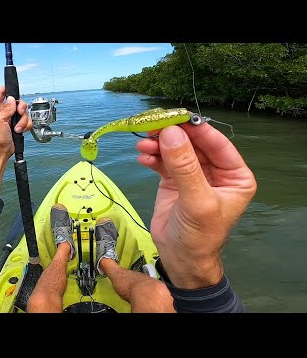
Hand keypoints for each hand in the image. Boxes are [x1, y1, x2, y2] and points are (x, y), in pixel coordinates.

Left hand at [0, 85, 31, 158]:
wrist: (2, 150)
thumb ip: (6, 109)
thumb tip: (12, 99)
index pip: (0, 94)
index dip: (6, 89)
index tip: (11, 87)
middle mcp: (2, 112)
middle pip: (16, 102)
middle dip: (20, 108)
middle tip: (19, 112)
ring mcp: (11, 118)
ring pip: (23, 112)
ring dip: (22, 120)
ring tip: (17, 128)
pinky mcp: (18, 124)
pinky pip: (26, 120)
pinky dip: (25, 125)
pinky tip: (20, 131)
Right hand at [136, 123, 256, 288]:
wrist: (180, 258)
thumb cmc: (199, 234)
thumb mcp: (196, 201)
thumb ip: (185, 167)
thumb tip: (170, 133)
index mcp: (234, 175)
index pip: (217, 144)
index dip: (197, 130)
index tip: (176, 117)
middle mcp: (215, 171)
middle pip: (193, 144)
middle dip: (173, 136)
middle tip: (152, 127)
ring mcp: (192, 174)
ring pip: (175, 150)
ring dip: (158, 146)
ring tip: (143, 145)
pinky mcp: (172, 180)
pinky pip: (162, 162)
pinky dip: (152, 158)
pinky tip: (142, 158)